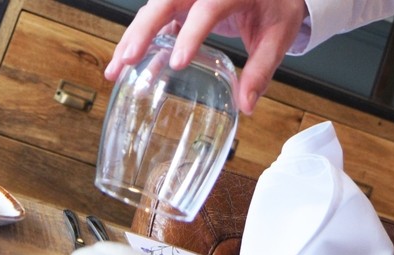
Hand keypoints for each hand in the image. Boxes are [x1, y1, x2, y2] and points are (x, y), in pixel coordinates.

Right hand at [104, 0, 309, 114]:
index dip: (189, 35)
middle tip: (127, 60)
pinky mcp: (182, 3)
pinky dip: (141, 40)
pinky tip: (130, 65)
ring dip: (133, 38)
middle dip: (142, 32)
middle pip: (165, 2)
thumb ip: (261, 69)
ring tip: (116, 69)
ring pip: (153, 9)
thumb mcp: (278, 37)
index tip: (176, 62)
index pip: (206, 9)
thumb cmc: (277, 6)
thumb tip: (246, 105)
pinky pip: (157, 18)